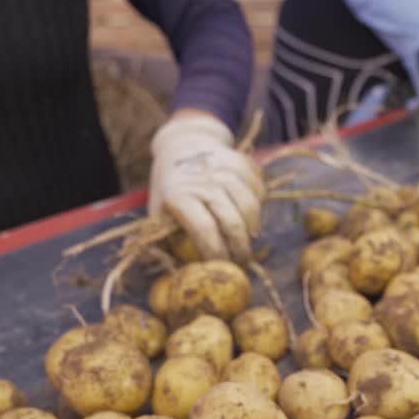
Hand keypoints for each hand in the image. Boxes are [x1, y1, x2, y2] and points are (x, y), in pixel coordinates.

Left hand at [148, 111, 263, 262]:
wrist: (181, 145)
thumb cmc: (170, 188)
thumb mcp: (158, 211)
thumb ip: (167, 239)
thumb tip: (179, 273)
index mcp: (178, 195)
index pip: (204, 230)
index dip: (216, 253)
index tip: (221, 267)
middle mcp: (202, 180)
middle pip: (232, 220)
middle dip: (240, 248)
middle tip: (243, 262)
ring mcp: (222, 167)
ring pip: (250, 202)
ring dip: (253, 225)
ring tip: (251, 237)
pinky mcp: (238, 159)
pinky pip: (258, 184)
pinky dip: (260, 201)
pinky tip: (253, 213)